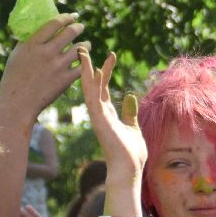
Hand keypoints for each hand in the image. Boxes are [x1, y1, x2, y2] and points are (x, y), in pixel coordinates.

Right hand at [0, 13, 83, 124]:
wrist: (18, 101)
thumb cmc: (14, 77)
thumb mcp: (17, 55)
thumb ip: (29, 42)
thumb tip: (40, 29)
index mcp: (32, 45)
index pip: (53, 24)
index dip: (65, 18)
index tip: (71, 16)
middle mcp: (46, 53)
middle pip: (70, 33)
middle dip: (78, 27)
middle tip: (80, 26)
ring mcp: (58, 66)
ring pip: (80, 48)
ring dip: (86, 44)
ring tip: (86, 43)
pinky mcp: (66, 79)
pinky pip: (82, 66)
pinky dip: (85, 61)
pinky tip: (86, 59)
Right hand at [77, 48, 145, 178]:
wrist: (129, 169)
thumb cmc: (131, 152)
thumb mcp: (132, 127)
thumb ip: (129, 112)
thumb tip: (129, 95)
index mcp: (107, 114)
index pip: (102, 88)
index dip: (105, 71)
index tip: (110, 55)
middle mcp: (100, 113)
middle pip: (92, 85)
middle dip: (89, 67)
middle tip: (83, 48)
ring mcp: (99, 117)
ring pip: (90, 89)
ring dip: (87, 72)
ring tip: (83, 54)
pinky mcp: (101, 122)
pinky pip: (94, 100)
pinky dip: (92, 86)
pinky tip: (91, 73)